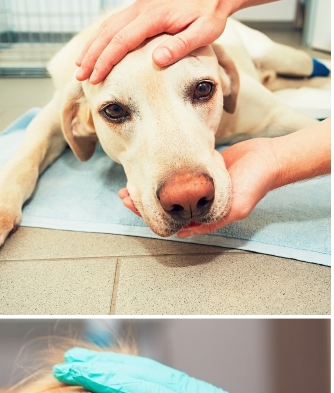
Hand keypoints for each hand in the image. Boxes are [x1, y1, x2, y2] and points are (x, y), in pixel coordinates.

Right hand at [76, 0, 228, 83]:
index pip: (122, 40)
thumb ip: (180, 46)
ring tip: (80, 67)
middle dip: (91, 56)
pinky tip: (93, 51)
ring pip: (106, 27)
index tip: (95, 77)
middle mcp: (142, 7)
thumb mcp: (203, 33)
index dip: (105, 60)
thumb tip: (156, 60)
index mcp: (154, 15)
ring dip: (91, 47)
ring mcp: (138, 6)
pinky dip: (100, 39)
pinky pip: (113, 24)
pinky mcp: (139, 8)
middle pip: (107, 33)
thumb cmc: (209, 16)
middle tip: (79, 77)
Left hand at [115, 137, 277, 235]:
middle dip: (141, 201)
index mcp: (201, 215)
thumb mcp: (235, 209)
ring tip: (130, 184)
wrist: (268, 159)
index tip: (131, 204)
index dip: (147, 213)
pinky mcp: (197, 171)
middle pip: (161, 205)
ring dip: (147, 188)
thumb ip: (210, 223)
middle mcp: (195, 203)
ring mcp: (195, 187)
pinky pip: (174, 175)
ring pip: (164, 191)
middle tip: (124, 194)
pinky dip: (160, 175)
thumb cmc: (254, 185)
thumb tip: (182, 233)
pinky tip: (147, 171)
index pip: (168, 218)